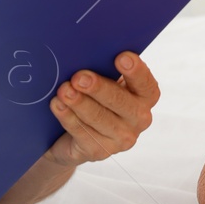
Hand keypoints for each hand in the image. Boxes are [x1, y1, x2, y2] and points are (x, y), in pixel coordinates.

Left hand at [43, 52, 160, 168]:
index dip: (136, 71)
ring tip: (64, 90)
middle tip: (79, 77)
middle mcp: (139, 119)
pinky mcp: (100, 151)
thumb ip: (105, 69)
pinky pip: (82, 133)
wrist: (72, 136)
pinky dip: (68, 117)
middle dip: (99, 88)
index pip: (146, 84)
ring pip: (100, 118)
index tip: (121, 57)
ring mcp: (121, 138)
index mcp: (145, 97)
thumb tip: (90, 52)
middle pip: (121, 102)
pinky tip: (58, 105)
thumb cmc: (93, 98)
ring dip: (80, 103)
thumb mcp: (104, 82)